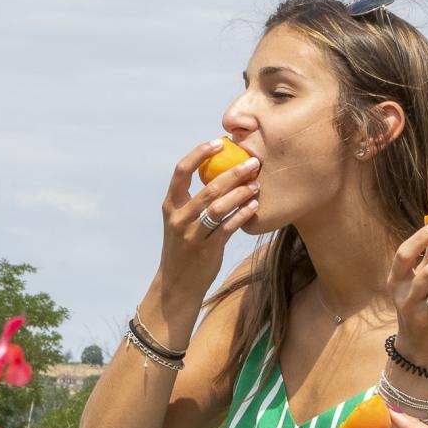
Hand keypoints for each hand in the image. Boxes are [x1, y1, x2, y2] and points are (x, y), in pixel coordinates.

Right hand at [156, 140, 259, 300]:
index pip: (181, 171)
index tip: (218, 143)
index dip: (199, 154)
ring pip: (219, 207)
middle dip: (233, 172)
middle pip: (208, 188)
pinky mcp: (207, 249)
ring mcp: (192, 235)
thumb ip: (193, 201)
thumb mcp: (180, 222)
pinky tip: (254, 206)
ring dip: (241, 193)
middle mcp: (179, 218)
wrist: (177, 284)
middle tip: (253, 162)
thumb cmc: (184, 248)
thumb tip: (220, 173)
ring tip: (256, 185)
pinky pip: (228, 227)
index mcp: (170, 206)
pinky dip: (243, 214)